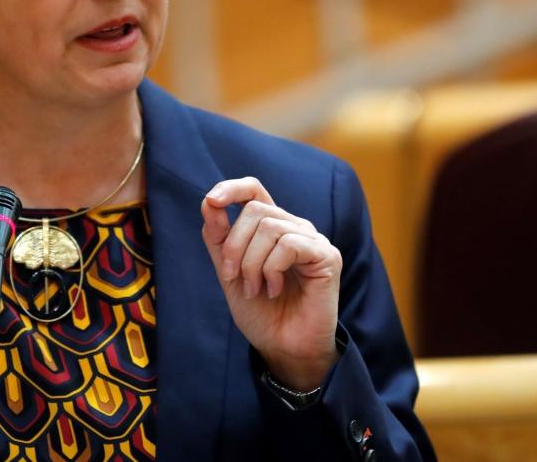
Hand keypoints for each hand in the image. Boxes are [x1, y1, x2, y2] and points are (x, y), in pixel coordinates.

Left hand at [200, 177, 341, 390]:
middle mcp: (293, 227)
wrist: (282, 348)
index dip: (232, 188)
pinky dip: (272, 269)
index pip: (254, 189)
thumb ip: (219, 238)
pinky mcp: (327, 256)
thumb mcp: (229, 272)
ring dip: (252, 263)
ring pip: (270, 227)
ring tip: (255, 289)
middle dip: (234, 246)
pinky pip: (289, 244)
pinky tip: (275, 289)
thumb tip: (210, 202)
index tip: (212, 201)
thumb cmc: (260, 311)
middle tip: (234, 278)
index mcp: (271, 227)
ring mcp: (312, 240)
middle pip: (255, 210)